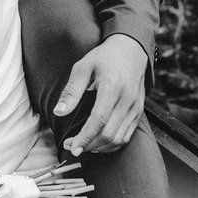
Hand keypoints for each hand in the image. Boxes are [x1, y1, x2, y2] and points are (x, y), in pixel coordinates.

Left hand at [53, 34, 146, 154]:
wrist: (131, 50)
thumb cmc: (105, 57)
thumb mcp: (83, 67)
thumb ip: (71, 91)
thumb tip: (59, 111)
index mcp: (112, 88)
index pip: (98, 120)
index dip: (85, 137)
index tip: (71, 147)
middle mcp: (126, 100)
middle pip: (109, 134)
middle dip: (89, 145)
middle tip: (71, 146)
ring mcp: (135, 108)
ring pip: (119, 139)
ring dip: (100, 147)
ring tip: (82, 145)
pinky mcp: (138, 112)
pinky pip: (127, 136)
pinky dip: (112, 144)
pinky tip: (98, 142)